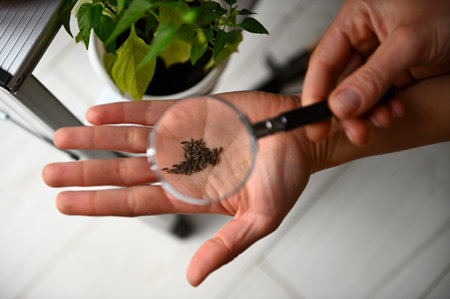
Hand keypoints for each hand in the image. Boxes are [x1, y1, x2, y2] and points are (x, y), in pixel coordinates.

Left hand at [42, 92, 316, 285]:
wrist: (300, 135)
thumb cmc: (286, 175)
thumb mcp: (260, 219)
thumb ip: (225, 245)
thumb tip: (194, 277)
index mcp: (191, 194)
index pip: (134, 202)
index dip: (99, 203)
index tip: (67, 202)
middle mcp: (179, 167)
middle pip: (122, 173)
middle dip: (86, 173)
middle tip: (51, 174)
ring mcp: (181, 138)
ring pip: (128, 140)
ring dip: (95, 139)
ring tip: (63, 138)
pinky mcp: (190, 112)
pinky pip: (149, 111)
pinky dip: (122, 111)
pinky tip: (98, 113)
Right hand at [302, 0, 449, 143]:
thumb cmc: (449, 5)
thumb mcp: (409, 41)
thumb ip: (373, 76)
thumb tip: (341, 105)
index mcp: (356, 20)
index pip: (324, 61)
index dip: (315, 94)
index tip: (315, 122)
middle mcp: (363, 38)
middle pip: (339, 82)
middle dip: (346, 110)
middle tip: (354, 131)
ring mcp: (379, 56)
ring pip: (359, 93)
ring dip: (367, 112)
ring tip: (381, 120)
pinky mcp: (395, 70)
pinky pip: (379, 96)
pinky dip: (383, 108)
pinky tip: (393, 111)